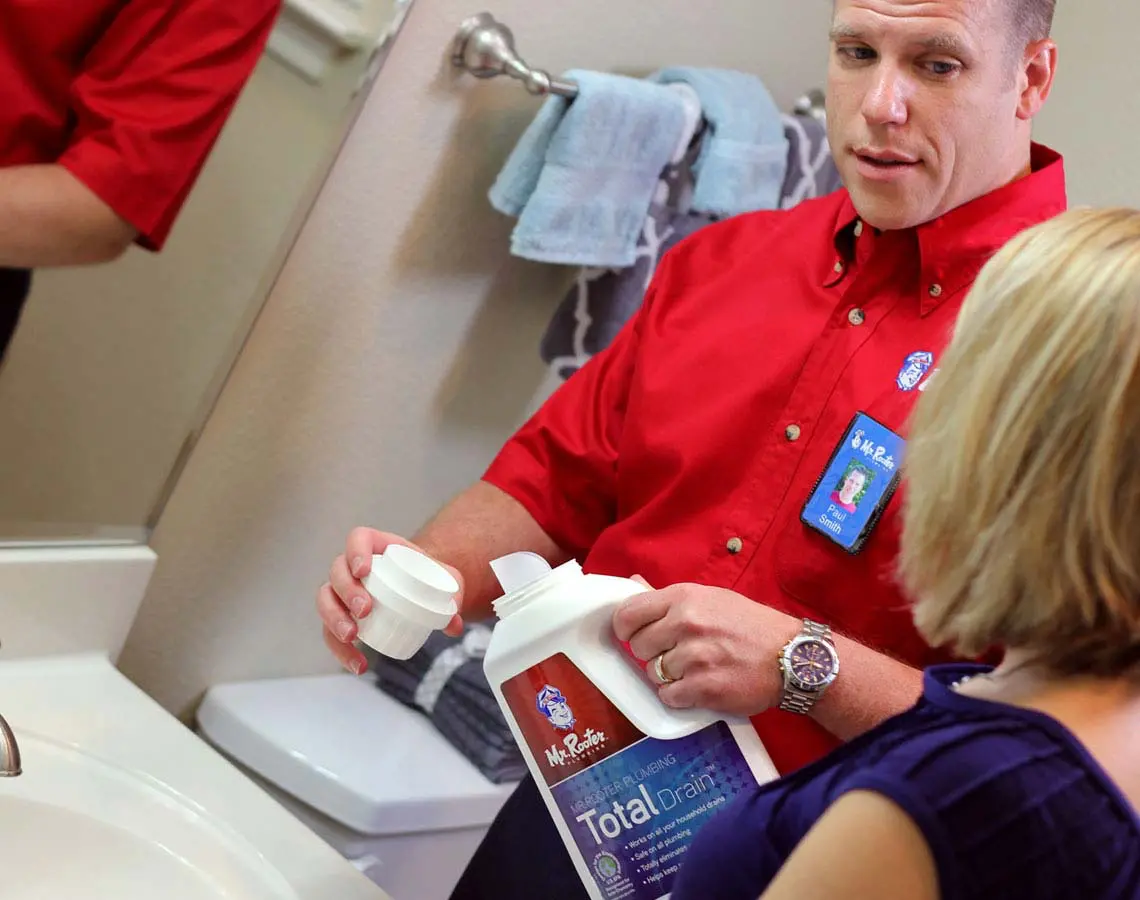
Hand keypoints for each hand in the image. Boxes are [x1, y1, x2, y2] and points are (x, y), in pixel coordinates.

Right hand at [317, 527, 464, 673]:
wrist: (423, 590)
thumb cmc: (430, 577)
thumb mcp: (446, 581)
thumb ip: (453, 597)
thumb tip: (453, 624)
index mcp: (378, 546)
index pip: (358, 539)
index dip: (355, 552)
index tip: (364, 571)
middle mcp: (354, 566)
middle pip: (337, 572)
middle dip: (345, 591)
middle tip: (364, 610)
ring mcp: (344, 591)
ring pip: (325, 600)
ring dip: (334, 618)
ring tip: (352, 636)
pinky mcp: (342, 616)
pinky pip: (330, 632)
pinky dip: (341, 650)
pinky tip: (359, 664)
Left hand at [612, 583, 796, 715]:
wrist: (792, 657)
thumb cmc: (751, 626)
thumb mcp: (711, 598)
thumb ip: (669, 597)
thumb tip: (632, 582)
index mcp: (684, 598)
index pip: (629, 613)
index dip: (625, 628)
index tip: (632, 635)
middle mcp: (687, 624)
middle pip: (638, 646)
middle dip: (651, 654)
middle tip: (675, 654)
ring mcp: (696, 657)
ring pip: (653, 673)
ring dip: (668, 676)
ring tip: (695, 669)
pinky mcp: (705, 688)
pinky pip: (669, 696)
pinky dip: (680, 696)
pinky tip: (698, 687)